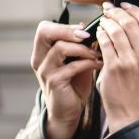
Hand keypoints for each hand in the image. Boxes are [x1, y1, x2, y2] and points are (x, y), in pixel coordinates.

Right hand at [31, 19, 102, 138]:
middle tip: (87, 35)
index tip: (84, 30)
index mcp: (42, 52)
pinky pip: (71, 66)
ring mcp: (45, 71)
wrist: (68, 113)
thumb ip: (79, 45)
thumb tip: (87, 26)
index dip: (63, 25)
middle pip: (45, 32)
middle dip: (68, 30)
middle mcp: (39, 59)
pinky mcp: (54, 82)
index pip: (44, 28)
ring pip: (60, 48)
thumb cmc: (73, 85)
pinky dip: (88, 63)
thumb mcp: (76, 61)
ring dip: (82, 48)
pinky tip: (99, 64)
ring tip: (97, 53)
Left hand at [95, 2, 138, 132]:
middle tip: (107, 9)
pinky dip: (100, 34)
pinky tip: (98, 32)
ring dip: (107, 21)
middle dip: (117, 12)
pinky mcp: (114, 68)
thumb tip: (132, 19)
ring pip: (116, 30)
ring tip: (102, 20)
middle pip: (131, 22)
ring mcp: (130, 61)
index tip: (123, 4)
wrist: (131, 113)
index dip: (135, 9)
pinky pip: (105, 43)